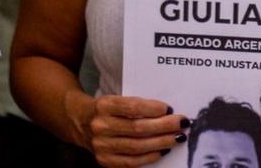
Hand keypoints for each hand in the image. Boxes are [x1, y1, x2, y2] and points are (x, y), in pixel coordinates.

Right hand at [74, 94, 188, 166]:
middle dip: (164, 126)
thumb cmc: (106, 108)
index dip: (152, 108)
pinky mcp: (104, 161)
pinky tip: (162, 151)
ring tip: (177, 137)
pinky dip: (149, 157)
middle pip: (137, 128)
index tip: (169, 108)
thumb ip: (136, 104)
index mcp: (104, 106)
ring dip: (161, 142)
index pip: (132, 107)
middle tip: (182, 123)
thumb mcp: (116, 98)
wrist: (79, 121)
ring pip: (136, 147)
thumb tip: (167, 112)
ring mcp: (101, 146)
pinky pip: (131, 162)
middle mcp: (101, 126)